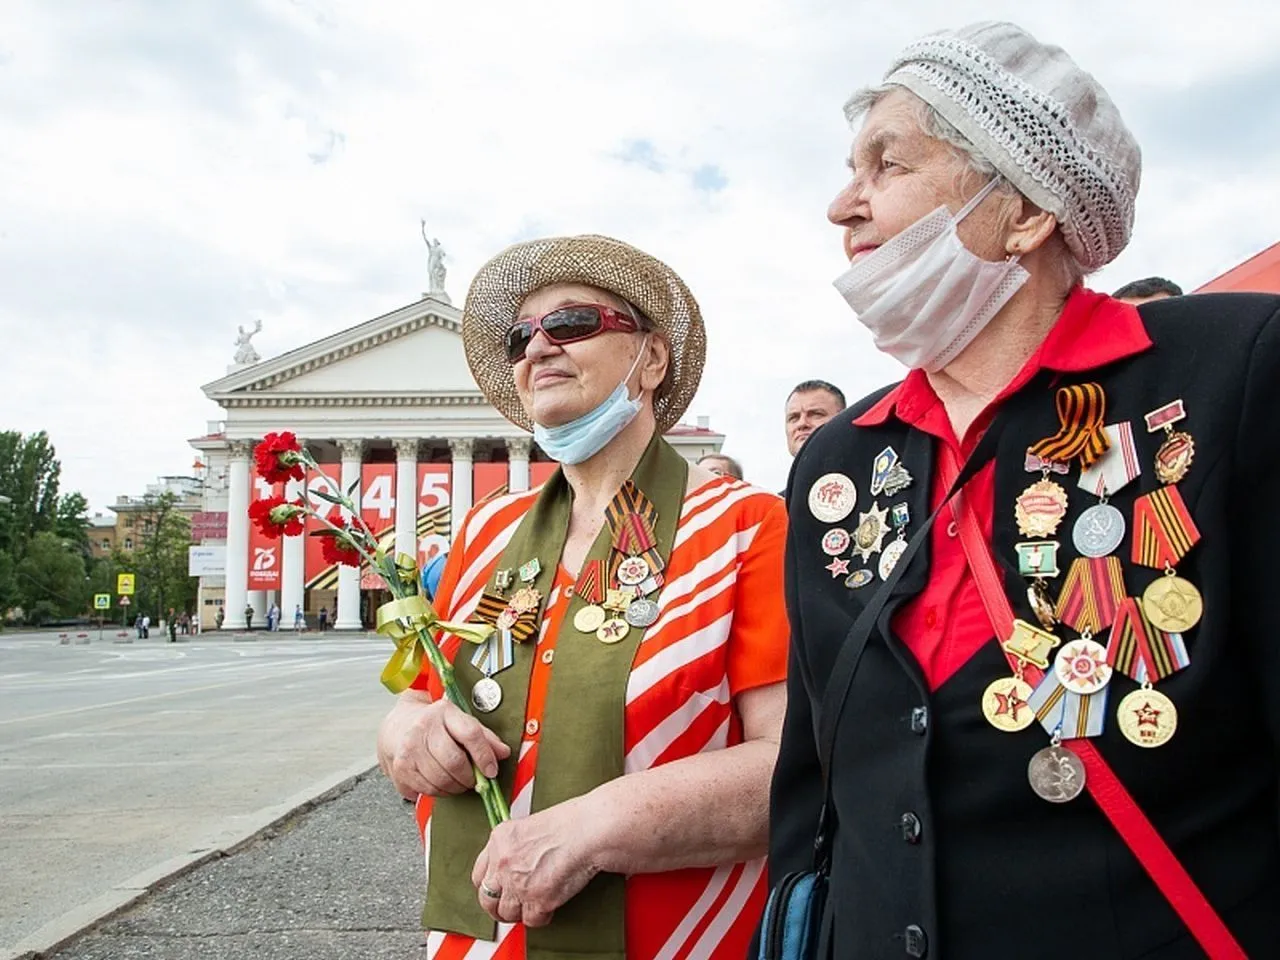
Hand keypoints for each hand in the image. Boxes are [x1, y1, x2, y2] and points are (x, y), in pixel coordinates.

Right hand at [379, 695, 510, 798]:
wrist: (398, 728)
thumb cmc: (435, 726)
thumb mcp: (461, 722)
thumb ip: (484, 737)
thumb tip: (503, 753)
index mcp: (444, 712)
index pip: (470, 733)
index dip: (484, 756)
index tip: (491, 771)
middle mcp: (424, 727)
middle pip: (454, 761)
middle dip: (469, 777)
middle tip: (474, 780)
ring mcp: (409, 748)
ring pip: (441, 779)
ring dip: (456, 787)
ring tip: (459, 782)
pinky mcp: (400, 767)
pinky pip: (427, 789)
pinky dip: (440, 792)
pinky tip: (442, 783)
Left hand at [471, 798, 601, 926]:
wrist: (589, 830)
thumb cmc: (570, 823)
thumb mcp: (530, 826)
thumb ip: (514, 847)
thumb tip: (514, 865)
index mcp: (499, 840)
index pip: (479, 874)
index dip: (490, 885)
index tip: (497, 889)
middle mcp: (502, 863)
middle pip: (487, 898)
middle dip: (498, 906)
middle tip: (511, 906)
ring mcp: (518, 883)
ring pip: (507, 913)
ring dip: (520, 912)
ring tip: (533, 905)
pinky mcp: (538, 900)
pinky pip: (532, 920)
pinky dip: (541, 916)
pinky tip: (549, 906)